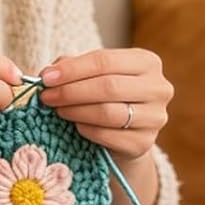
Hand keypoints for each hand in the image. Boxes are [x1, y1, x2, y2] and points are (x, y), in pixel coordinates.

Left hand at [38, 49, 172, 161]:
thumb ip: (72, 68)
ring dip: (76, 111)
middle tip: (47, 97)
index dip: (73, 69)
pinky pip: (109, 136)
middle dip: (71, 91)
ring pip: (109, 112)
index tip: (46, 77)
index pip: (105, 61)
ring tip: (57, 110)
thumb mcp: (93, 76)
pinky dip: (87, 130)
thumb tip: (48, 73)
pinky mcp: (145, 143)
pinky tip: (75, 126)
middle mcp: (158, 88)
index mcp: (147, 62)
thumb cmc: (106, 97)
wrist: (125, 136)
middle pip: (108, 86)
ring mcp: (155, 117)